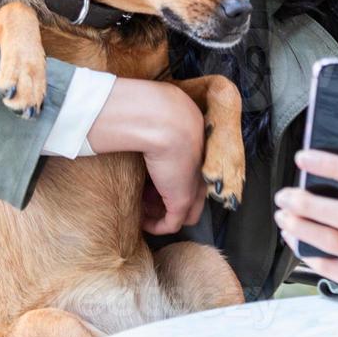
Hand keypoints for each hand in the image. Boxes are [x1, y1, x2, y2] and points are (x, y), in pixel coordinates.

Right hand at [85, 78, 206, 234]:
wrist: (163, 119)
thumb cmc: (155, 110)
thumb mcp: (157, 111)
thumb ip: (153, 120)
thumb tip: (135, 121)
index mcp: (198, 141)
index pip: (191, 167)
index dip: (169, 174)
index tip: (149, 177)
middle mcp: (201, 164)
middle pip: (191, 191)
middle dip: (167, 196)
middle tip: (144, 196)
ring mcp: (194, 184)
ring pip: (182, 209)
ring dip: (161, 211)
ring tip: (140, 209)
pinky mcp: (182, 200)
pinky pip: (171, 224)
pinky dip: (156, 226)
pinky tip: (141, 222)